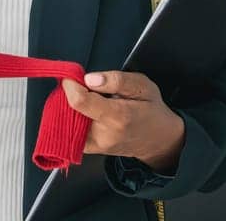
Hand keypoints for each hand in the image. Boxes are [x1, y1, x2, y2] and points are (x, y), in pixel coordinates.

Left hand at [60, 71, 184, 172]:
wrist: (158, 140)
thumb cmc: (151, 110)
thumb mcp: (142, 85)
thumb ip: (116, 80)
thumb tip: (89, 78)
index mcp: (119, 116)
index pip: (80, 101)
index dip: (71, 85)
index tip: (72, 77)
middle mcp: (104, 134)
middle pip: (70, 110)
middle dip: (72, 95)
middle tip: (87, 88)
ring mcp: (96, 145)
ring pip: (67, 120)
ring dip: (72, 106)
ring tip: (91, 100)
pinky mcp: (90, 150)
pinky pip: (69, 130)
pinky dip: (72, 118)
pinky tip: (87, 113)